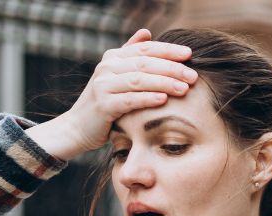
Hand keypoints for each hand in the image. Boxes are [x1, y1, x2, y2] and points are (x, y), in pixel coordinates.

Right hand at [56, 28, 196, 154]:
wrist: (78, 127)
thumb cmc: (105, 102)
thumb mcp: (116, 75)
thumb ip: (130, 54)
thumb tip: (147, 33)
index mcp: (113, 57)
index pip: (145, 48)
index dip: (168, 49)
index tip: (189, 54)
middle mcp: (107, 68)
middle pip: (144, 63)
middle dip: (171, 68)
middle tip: (192, 75)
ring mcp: (103, 85)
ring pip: (139, 80)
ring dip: (164, 83)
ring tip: (184, 88)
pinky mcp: (103, 105)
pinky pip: (130, 100)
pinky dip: (148, 98)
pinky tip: (164, 100)